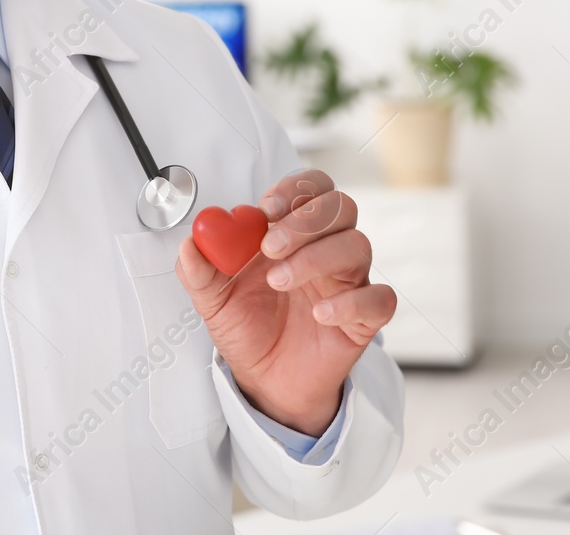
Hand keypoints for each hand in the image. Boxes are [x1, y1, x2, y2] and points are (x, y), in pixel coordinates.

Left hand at [175, 170, 395, 436]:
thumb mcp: (212, 299)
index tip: (267, 207)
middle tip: (270, 246)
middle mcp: (326, 250)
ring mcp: (348, 283)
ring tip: (279, 281)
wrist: (264, 381)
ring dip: (317, 257)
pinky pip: (379, 299)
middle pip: (340, 207)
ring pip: (358, 245)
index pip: (312, 188)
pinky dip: (352, 302)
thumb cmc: (247, 328)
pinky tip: (320, 313)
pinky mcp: (363, 319)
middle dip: (305, 219)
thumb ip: (199, 269)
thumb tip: (190, 242)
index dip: (296, 188)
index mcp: (293, 233)